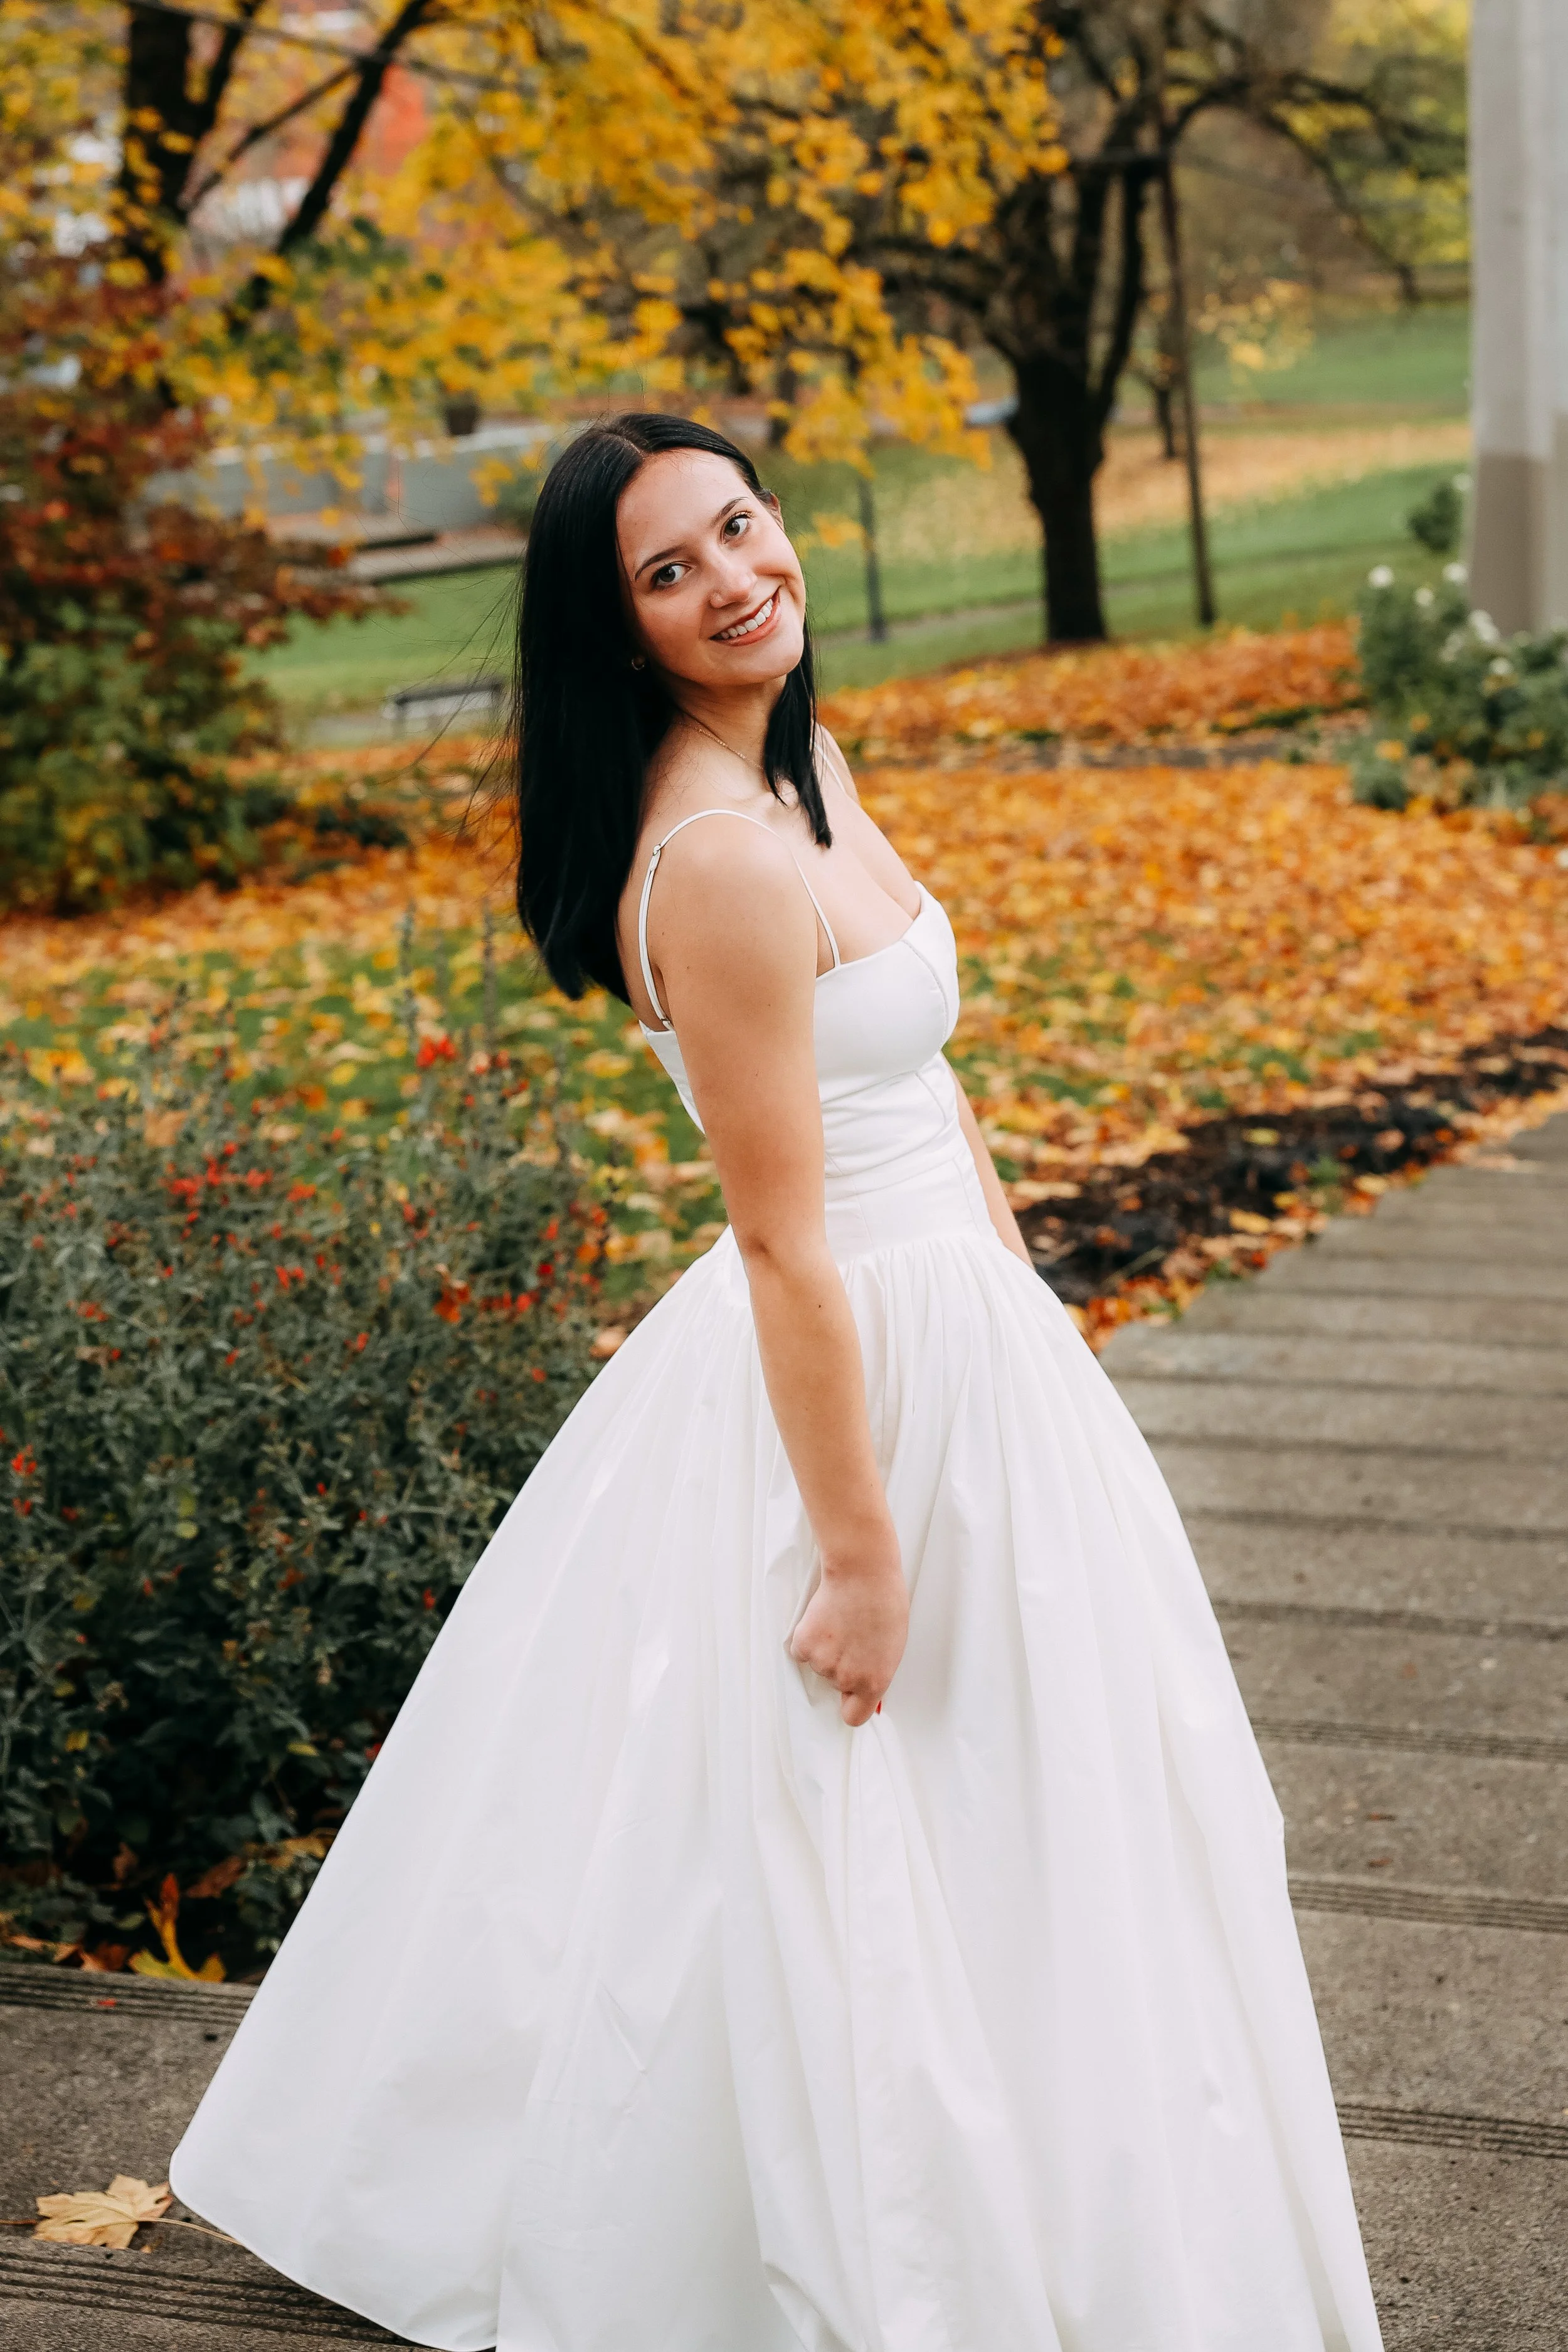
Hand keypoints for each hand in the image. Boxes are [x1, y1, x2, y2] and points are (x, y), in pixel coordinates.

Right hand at [789, 1529, 907, 1727]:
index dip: (851, 1704)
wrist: (863, 1573)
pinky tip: (824, 1620)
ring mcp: (823, 1663)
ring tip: (841, 1623)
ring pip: (819, 1665)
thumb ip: (877, 1670)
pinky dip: (808, 1638)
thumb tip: (865, 1683)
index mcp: (874, 1682)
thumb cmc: (885, 1602)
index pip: (854, 1716)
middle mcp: (846, 1679)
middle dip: (842, 1665)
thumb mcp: (893, 1646)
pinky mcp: (804, 1644)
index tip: (850, 1696)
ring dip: (825, 1649)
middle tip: (852, 1637)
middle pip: (836, 1683)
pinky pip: (801, 1651)